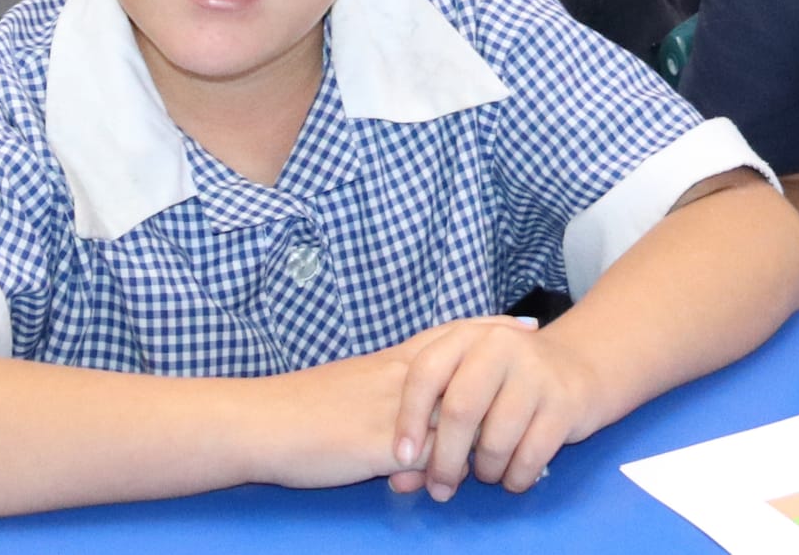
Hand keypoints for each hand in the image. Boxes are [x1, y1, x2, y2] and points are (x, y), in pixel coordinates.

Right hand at [254, 318, 541, 491]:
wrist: (262, 423)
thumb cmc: (300, 409)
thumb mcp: (353, 391)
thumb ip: (387, 398)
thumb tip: (412, 416)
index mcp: (392, 362)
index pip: (451, 336)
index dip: (488, 330)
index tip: (523, 325)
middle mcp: (400, 377)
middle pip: (464, 359)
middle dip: (502, 358)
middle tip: (536, 348)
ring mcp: (395, 410)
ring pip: (455, 407)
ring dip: (488, 420)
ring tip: (522, 424)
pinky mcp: (382, 445)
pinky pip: (429, 453)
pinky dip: (454, 464)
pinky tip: (472, 473)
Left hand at [387, 322, 603, 499]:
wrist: (577, 367)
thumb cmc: (505, 383)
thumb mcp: (467, 385)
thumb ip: (430, 424)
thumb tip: (399, 480)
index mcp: (469, 336)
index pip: (426, 372)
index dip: (408, 417)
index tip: (403, 457)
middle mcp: (501, 346)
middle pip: (460, 410)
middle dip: (444, 460)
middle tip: (440, 488)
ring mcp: (536, 372)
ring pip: (495, 441)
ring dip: (485, 472)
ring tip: (487, 472)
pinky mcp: (564, 403)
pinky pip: (528, 458)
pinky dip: (515, 478)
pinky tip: (514, 473)